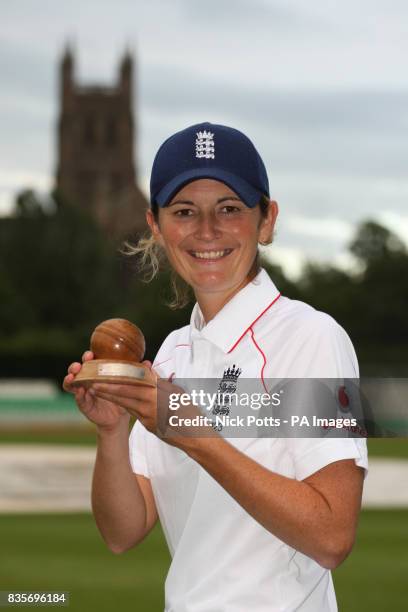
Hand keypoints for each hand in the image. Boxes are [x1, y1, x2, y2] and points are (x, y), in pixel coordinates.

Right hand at [63, 351, 153, 431]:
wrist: (118, 417)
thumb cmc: (122, 396)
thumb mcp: (128, 384)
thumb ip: (135, 373)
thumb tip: (148, 362)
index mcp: (97, 372)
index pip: (89, 361)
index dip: (87, 356)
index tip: (91, 354)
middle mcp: (87, 380)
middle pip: (76, 370)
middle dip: (75, 366)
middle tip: (79, 365)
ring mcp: (83, 392)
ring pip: (71, 383)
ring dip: (70, 379)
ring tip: (72, 377)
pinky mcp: (84, 404)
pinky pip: (78, 399)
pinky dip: (77, 395)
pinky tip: (80, 392)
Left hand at [92, 377, 216, 444]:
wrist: (194, 436)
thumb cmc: (189, 410)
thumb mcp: (177, 391)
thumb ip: (159, 381)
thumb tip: (147, 368)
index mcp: (156, 396)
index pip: (130, 386)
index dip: (114, 381)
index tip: (101, 376)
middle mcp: (149, 407)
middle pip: (124, 396)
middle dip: (107, 390)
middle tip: (92, 383)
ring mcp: (147, 418)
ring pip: (126, 405)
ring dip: (112, 398)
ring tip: (99, 390)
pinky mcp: (148, 426)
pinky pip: (134, 413)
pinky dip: (125, 405)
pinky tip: (118, 401)